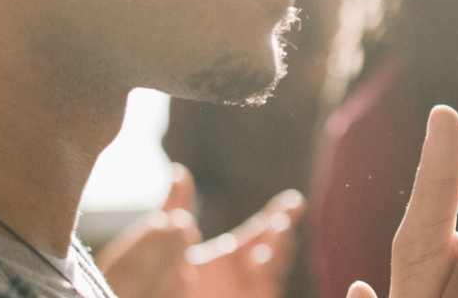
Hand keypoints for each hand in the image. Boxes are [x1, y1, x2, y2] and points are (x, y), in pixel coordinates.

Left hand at [97, 163, 304, 297]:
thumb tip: (177, 171)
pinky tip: (260, 260)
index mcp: (235, 252)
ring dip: (280, 252)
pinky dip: (268, 278)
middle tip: (280, 220)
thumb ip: (176, 206)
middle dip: (284, 232)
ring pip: (277, 271)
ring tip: (273, 235)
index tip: (294, 200)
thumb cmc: (163, 280)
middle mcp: (247, 271)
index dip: (283, 213)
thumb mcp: (171, 239)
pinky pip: (267, 292)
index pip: (267, 229)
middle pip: (279, 248)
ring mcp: (250, 290)